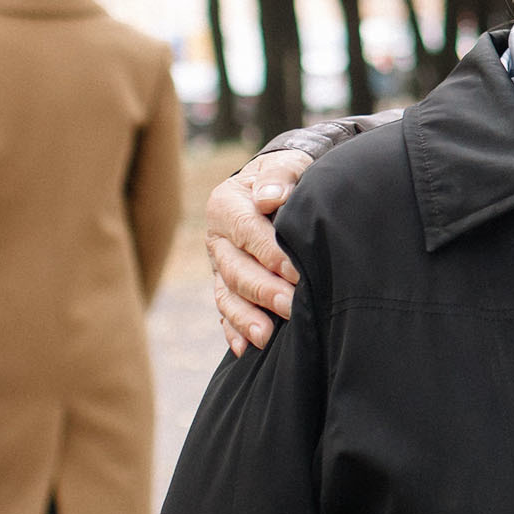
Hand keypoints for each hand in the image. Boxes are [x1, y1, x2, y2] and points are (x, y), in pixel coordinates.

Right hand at [207, 151, 308, 354]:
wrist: (279, 188)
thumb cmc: (289, 177)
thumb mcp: (289, 165)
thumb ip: (281, 175)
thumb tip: (270, 196)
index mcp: (226, 204)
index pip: (247, 231)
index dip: (271, 253)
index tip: (297, 271)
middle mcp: (217, 237)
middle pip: (236, 269)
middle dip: (264, 291)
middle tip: (292, 307)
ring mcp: (219, 264)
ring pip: (227, 295)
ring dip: (246, 318)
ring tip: (266, 338)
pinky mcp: (225, 285)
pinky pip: (225, 310)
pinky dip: (234, 330)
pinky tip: (245, 349)